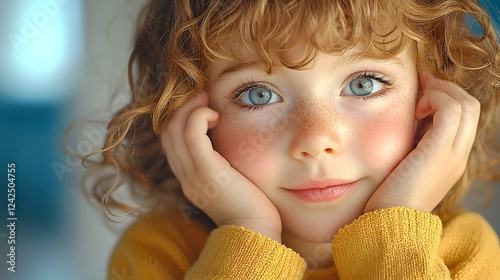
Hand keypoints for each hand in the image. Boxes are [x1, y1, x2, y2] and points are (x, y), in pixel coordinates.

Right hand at [161, 93, 281, 240]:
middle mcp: (184, 175)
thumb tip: (226, 142)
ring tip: (206, 98)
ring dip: (188, 107)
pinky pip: (192, 133)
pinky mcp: (206, 171)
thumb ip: (221, 163)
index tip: (200, 105)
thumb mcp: (229, 181)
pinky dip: (199, 116)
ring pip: (173, 129)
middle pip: (166, 132)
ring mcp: (192, 174)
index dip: (179, 118)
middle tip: (201, 95)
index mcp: (189, 178)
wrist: (255, 232)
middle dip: (180, 108)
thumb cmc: (251, 207)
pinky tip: (216, 116)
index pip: (170, 141)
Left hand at [364, 73, 479, 212]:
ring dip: (440, 91)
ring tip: (418, 96)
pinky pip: (450, 110)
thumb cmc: (389, 197)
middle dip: (446, 88)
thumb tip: (405, 122)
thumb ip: (411, 146)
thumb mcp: (404, 166)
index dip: (445, 97)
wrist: (391, 224)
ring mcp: (453, 154)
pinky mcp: (440, 153)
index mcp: (451, 159)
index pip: (464, 117)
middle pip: (470, 106)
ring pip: (465, 104)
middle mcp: (458, 155)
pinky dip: (434, 100)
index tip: (421, 91)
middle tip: (422, 84)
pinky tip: (415, 109)